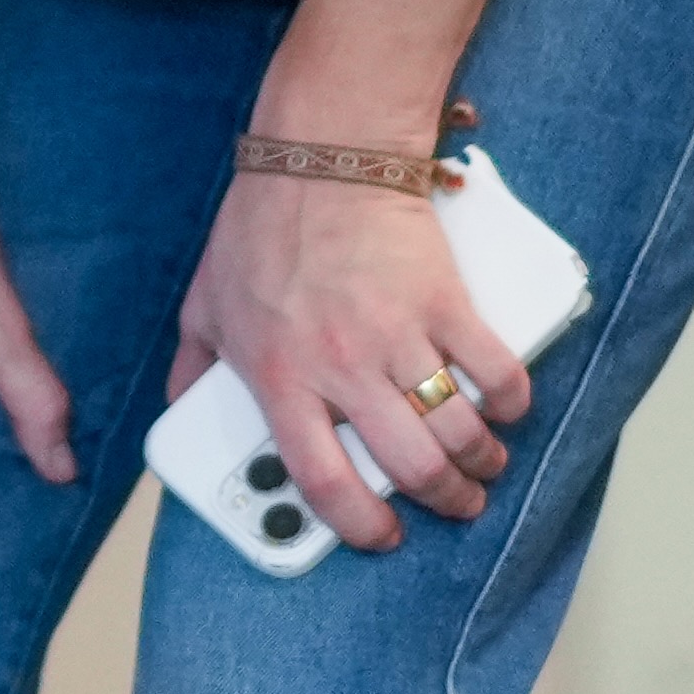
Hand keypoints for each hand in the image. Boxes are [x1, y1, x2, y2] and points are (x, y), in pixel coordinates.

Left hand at [170, 167, 524, 550]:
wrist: (320, 157)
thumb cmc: (259, 230)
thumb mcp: (203, 306)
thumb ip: (193, 367)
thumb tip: (183, 412)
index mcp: (280, 377)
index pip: (320, 481)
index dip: (358, 525)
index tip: (381, 536)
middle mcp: (341, 367)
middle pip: (410, 468)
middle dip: (444, 501)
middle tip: (454, 503)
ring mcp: (398, 336)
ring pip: (457, 430)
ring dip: (480, 461)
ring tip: (482, 466)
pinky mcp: (444, 302)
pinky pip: (494, 370)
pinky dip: (509, 400)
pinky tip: (505, 408)